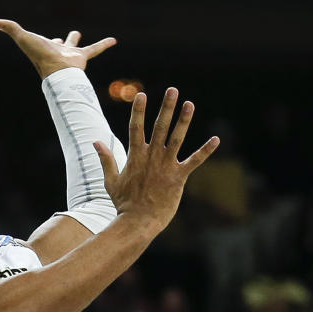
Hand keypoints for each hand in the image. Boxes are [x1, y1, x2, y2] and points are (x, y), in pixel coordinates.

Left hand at [0, 19, 115, 78]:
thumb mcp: (23, 38)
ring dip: (81, 42)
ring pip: (77, 46)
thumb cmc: (39, 56)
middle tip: (69, 36)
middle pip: (62, 44)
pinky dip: (104, 44)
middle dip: (64, 41)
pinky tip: (114, 40)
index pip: (47, 42)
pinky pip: (95, 49)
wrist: (57, 70)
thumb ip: (11, 28)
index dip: (46, 39)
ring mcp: (71, 56)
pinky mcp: (82, 57)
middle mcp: (58, 52)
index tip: (50, 39)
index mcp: (45, 48)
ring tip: (90, 38)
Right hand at [95, 89, 218, 234]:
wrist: (138, 221)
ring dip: (184, 120)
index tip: (142, 95)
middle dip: (166, 107)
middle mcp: (152, 157)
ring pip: (177, 138)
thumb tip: (96, 142)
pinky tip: (216, 139)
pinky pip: (195, 161)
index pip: (136, 127)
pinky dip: (206, 150)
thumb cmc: (123, 203)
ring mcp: (166, 166)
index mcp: (135, 156)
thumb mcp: (110, 180)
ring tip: (189, 104)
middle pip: (160, 126)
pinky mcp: (179, 177)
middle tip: (172, 90)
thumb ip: (106, 160)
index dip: (139, 110)